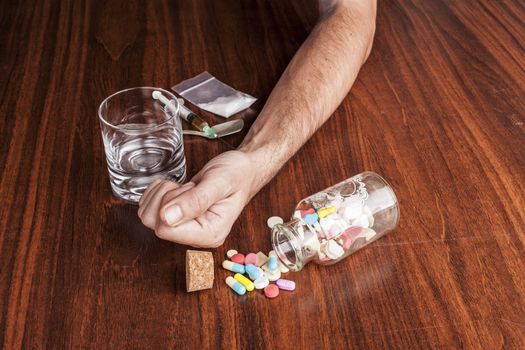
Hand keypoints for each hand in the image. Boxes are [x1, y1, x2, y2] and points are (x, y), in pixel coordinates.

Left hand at [137, 150, 256, 247]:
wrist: (242, 169)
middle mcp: (195, 236)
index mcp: (209, 234)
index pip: (166, 230)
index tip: (191, 190)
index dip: (171, 204)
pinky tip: (181, 188)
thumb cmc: (237, 175)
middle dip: (167, 197)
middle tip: (191, 187)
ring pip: (148, 215)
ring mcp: (184, 229)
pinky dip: (160, 191)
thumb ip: (195, 201)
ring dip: (163, 193)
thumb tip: (167, 218)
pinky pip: (149, 207)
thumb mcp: (219, 183)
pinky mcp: (176, 220)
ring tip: (188, 187)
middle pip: (154, 223)